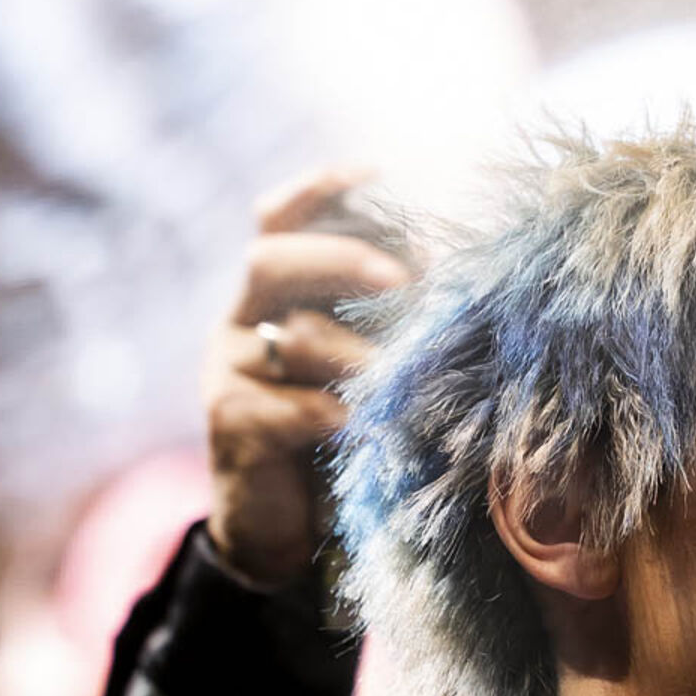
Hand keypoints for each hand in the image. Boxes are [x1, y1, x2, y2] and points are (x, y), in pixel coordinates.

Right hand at [203, 170, 410, 587]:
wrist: (280, 526)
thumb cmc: (338, 430)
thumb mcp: (361, 364)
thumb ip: (386, 322)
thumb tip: (466, 281)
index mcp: (274, 292)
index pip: (278, 218)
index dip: (318, 189)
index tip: (374, 170)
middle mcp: (242, 319)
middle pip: (269, 258)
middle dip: (340, 258)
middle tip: (402, 278)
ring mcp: (228, 370)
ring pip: (287, 335)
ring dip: (358, 351)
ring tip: (408, 368)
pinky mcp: (230, 426)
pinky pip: (288, 407)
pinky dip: (341, 413)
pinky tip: (375, 425)